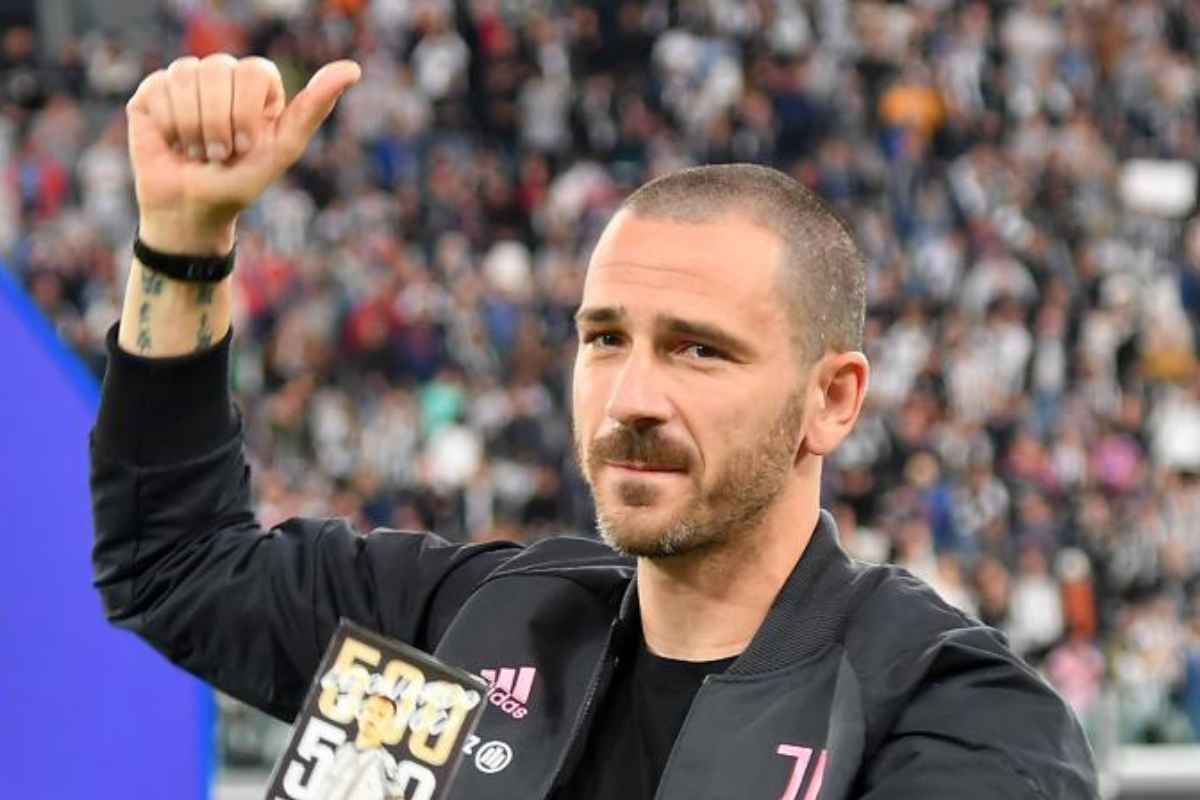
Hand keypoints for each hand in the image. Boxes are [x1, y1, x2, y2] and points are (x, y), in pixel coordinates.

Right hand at [126, 54, 360, 254]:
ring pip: (187, 77)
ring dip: (194, 128)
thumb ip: (314, 107)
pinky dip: (170, 128)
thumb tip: (352, 68)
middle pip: (219, 70)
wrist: (193, 210)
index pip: (253, 71)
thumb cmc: (241, 181)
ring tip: (198, 151)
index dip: (247, 112)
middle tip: (220, 153)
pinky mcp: (152, 91)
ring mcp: (185, 80)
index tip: (247, 146)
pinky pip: (160, 90)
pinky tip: (173, 143)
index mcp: (255, 83)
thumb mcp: (282, 148)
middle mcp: (220, 74)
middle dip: (220, 124)